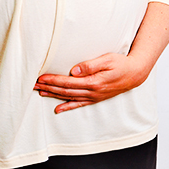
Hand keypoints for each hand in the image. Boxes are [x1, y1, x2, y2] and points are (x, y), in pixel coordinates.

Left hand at [34, 53, 149, 113]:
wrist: (135, 74)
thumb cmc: (121, 63)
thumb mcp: (108, 59)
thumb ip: (91, 65)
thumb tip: (74, 70)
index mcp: (93, 82)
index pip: (68, 82)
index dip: (53, 80)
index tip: (40, 77)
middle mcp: (92, 92)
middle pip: (65, 91)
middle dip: (48, 87)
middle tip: (33, 84)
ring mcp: (93, 97)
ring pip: (69, 98)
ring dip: (53, 95)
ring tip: (40, 92)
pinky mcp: (95, 98)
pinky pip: (79, 104)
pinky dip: (67, 107)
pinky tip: (58, 109)